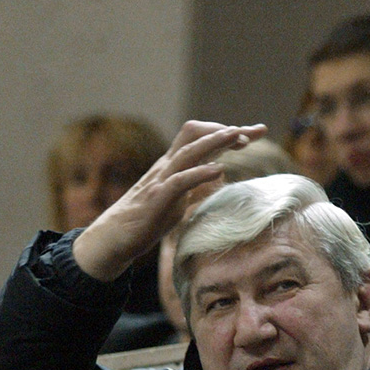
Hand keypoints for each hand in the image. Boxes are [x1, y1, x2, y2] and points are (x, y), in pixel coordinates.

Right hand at [72, 120, 266, 281]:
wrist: (113, 238)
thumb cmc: (147, 218)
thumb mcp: (178, 197)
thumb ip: (195, 183)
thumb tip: (216, 174)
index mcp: (175, 165)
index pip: (203, 138)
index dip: (229, 133)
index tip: (257, 132)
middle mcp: (168, 166)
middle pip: (196, 135)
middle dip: (225, 131)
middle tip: (254, 132)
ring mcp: (161, 180)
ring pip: (188, 152)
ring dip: (215, 142)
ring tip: (239, 137)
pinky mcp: (156, 198)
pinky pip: (179, 181)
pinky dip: (199, 173)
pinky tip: (218, 171)